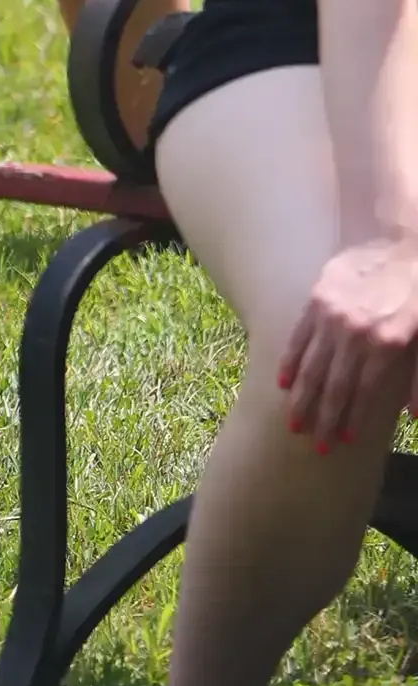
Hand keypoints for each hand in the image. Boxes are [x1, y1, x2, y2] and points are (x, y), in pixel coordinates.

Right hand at [279, 236, 417, 448]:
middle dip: (323, 418)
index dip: (352, 420)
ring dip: (301, 397)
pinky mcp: (316, 298)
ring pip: (311, 365)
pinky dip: (289, 361)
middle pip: (334, 385)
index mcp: (384, 345)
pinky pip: (298, 336)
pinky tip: (282, 383)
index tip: (344, 441)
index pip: (363, 393)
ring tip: (294, 423)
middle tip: (315, 444)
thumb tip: (415, 416)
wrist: (401, 241)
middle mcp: (354, 334)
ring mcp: (331, 315)